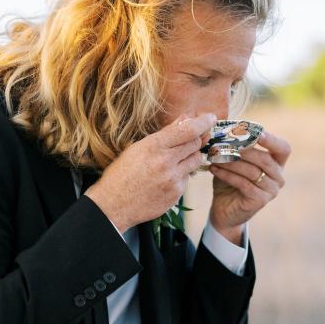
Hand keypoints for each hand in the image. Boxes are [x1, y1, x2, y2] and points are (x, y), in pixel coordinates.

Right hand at [86, 114, 215, 232]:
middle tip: (191, 139)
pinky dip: (180, 175)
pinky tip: (164, 179)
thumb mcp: (138, 148)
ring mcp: (172, 179)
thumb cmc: (122, 174)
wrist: (113, 205)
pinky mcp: (176, 194)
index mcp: (153, 146)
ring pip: (196, 161)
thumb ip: (164, 134)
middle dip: (196, 140)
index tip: (211, 118)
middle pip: (195, 144)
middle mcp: (165, 162)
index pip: (187, 130)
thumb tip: (184, 119)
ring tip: (174, 160)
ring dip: (190, 157)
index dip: (203, 122)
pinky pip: (187, 179)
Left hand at [208, 128, 290, 242]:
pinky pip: (244, 184)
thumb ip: (234, 144)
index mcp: (277, 163)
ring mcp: (271, 190)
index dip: (272, 139)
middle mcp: (278, 177)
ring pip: (252, 171)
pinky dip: (227, 175)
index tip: (256, 132)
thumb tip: (225, 123)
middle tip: (224, 143)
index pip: (283, 148)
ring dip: (232, 162)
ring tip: (215, 156)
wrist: (224, 208)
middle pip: (265, 159)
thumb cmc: (230, 179)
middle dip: (244, 150)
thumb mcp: (233, 159)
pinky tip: (214, 169)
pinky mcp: (260, 201)